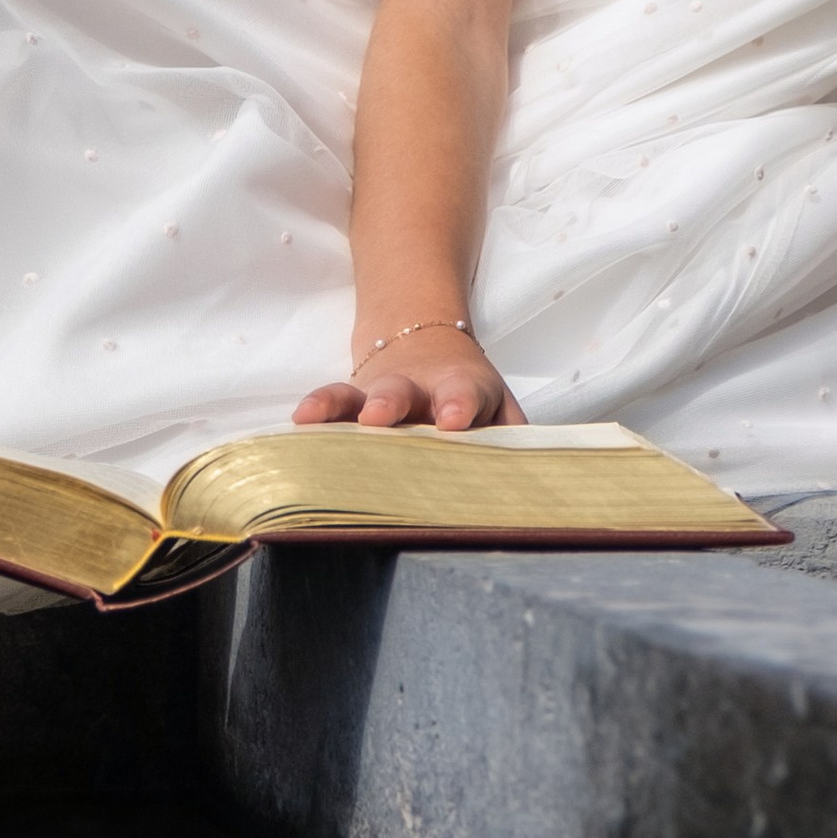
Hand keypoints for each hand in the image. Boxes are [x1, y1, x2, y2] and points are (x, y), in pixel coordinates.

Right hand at [292, 329, 522, 431]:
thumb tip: (536, 495)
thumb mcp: (501, 412)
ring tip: (321, 419)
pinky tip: (300, 421)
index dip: (459, 404)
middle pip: (404, 392)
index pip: (465, 393)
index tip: (454, 421)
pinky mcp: (351, 402)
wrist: (423, 342)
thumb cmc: (470, 398)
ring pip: (360, 395)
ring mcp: (380, 394)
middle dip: (391, 403)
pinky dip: (317, 409)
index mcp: (464, 389)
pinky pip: (332, 402)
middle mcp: (420, 389)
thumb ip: (516, 444)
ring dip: (344, 407)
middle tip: (380, 418)